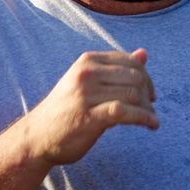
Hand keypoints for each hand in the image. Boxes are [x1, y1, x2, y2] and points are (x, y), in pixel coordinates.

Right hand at [22, 49, 157, 165]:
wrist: (36, 136)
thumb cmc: (65, 110)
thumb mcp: (88, 82)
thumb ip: (116, 69)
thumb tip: (144, 53)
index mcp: (87, 61)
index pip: (130, 61)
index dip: (146, 78)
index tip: (150, 94)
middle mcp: (86, 73)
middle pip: (135, 77)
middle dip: (148, 94)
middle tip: (150, 109)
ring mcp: (86, 94)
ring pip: (133, 94)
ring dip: (148, 109)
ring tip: (150, 120)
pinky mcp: (89, 116)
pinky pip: (125, 112)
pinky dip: (144, 118)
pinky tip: (152, 125)